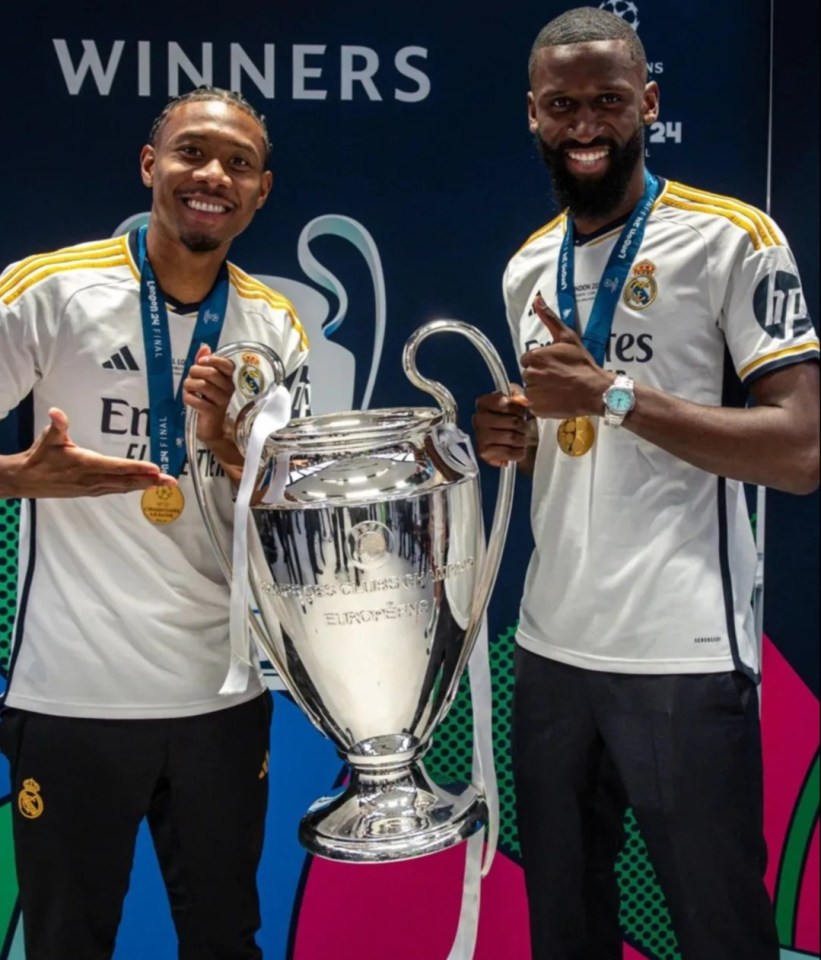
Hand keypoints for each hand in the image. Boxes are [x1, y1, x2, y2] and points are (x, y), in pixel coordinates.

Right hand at [0, 408, 173, 498]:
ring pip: (124, 487)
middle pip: (126, 480)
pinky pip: (117, 490)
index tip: (155, 468)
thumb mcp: (48, 438)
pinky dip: (133, 488)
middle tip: (171, 480)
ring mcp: (93, 487)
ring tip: (165, 484)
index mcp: (85, 464)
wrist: (27, 479)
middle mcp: (93, 479)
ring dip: (145, 486)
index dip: (136, 468)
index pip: (116, 466)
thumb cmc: (40, 456)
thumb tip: (56, 412)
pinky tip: (146, 486)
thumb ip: (57, 425)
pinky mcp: (92, 491)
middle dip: (150, 481)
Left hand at [182, 344, 235, 443]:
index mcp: (228, 379)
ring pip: (201, 385)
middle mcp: (228, 389)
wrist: (212, 427)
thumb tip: (204, 347)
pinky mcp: (212, 412)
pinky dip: (187, 398)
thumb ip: (204, 362)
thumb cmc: (207, 400)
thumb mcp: (205, 379)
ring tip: (188, 390)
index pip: (228, 364)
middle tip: (189, 378)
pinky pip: (195, 400)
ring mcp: (222, 401)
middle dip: (194, 372)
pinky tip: (189, 399)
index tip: (201, 362)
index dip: (214, 360)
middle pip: (210, 373)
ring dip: (188, 385)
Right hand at [472, 385, 531, 466]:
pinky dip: (519, 452)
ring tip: (522, 438)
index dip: (518, 408)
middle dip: (523, 426)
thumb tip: (524, 401)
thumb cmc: (510, 419)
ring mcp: (479, 436)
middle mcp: (478, 419)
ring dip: (523, 439)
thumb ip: (520, 398)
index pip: (502, 402)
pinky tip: (517, 449)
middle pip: (512, 422)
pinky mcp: (483, 452)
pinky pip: (509, 452)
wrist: (505, 441)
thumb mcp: (516, 402)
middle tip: (525, 428)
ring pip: (512, 437)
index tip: (522, 413)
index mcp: (483, 403)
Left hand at [521, 296, 612, 418]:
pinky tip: (555, 399)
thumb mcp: (567, 337)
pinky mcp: (537, 409)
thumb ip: (549, 319)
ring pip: (530, 389)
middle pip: (527, 374)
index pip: (527, 359)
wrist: (595, 390)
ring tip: (557, 388)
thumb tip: (536, 300)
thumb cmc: (582, 363)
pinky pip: (533, 405)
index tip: (553, 365)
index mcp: (534, 356)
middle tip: (557, 377)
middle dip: (539, 375)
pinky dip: (542, 403)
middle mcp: (530, 374)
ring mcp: (533, 393)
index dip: (540, 362)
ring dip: (540, 389)